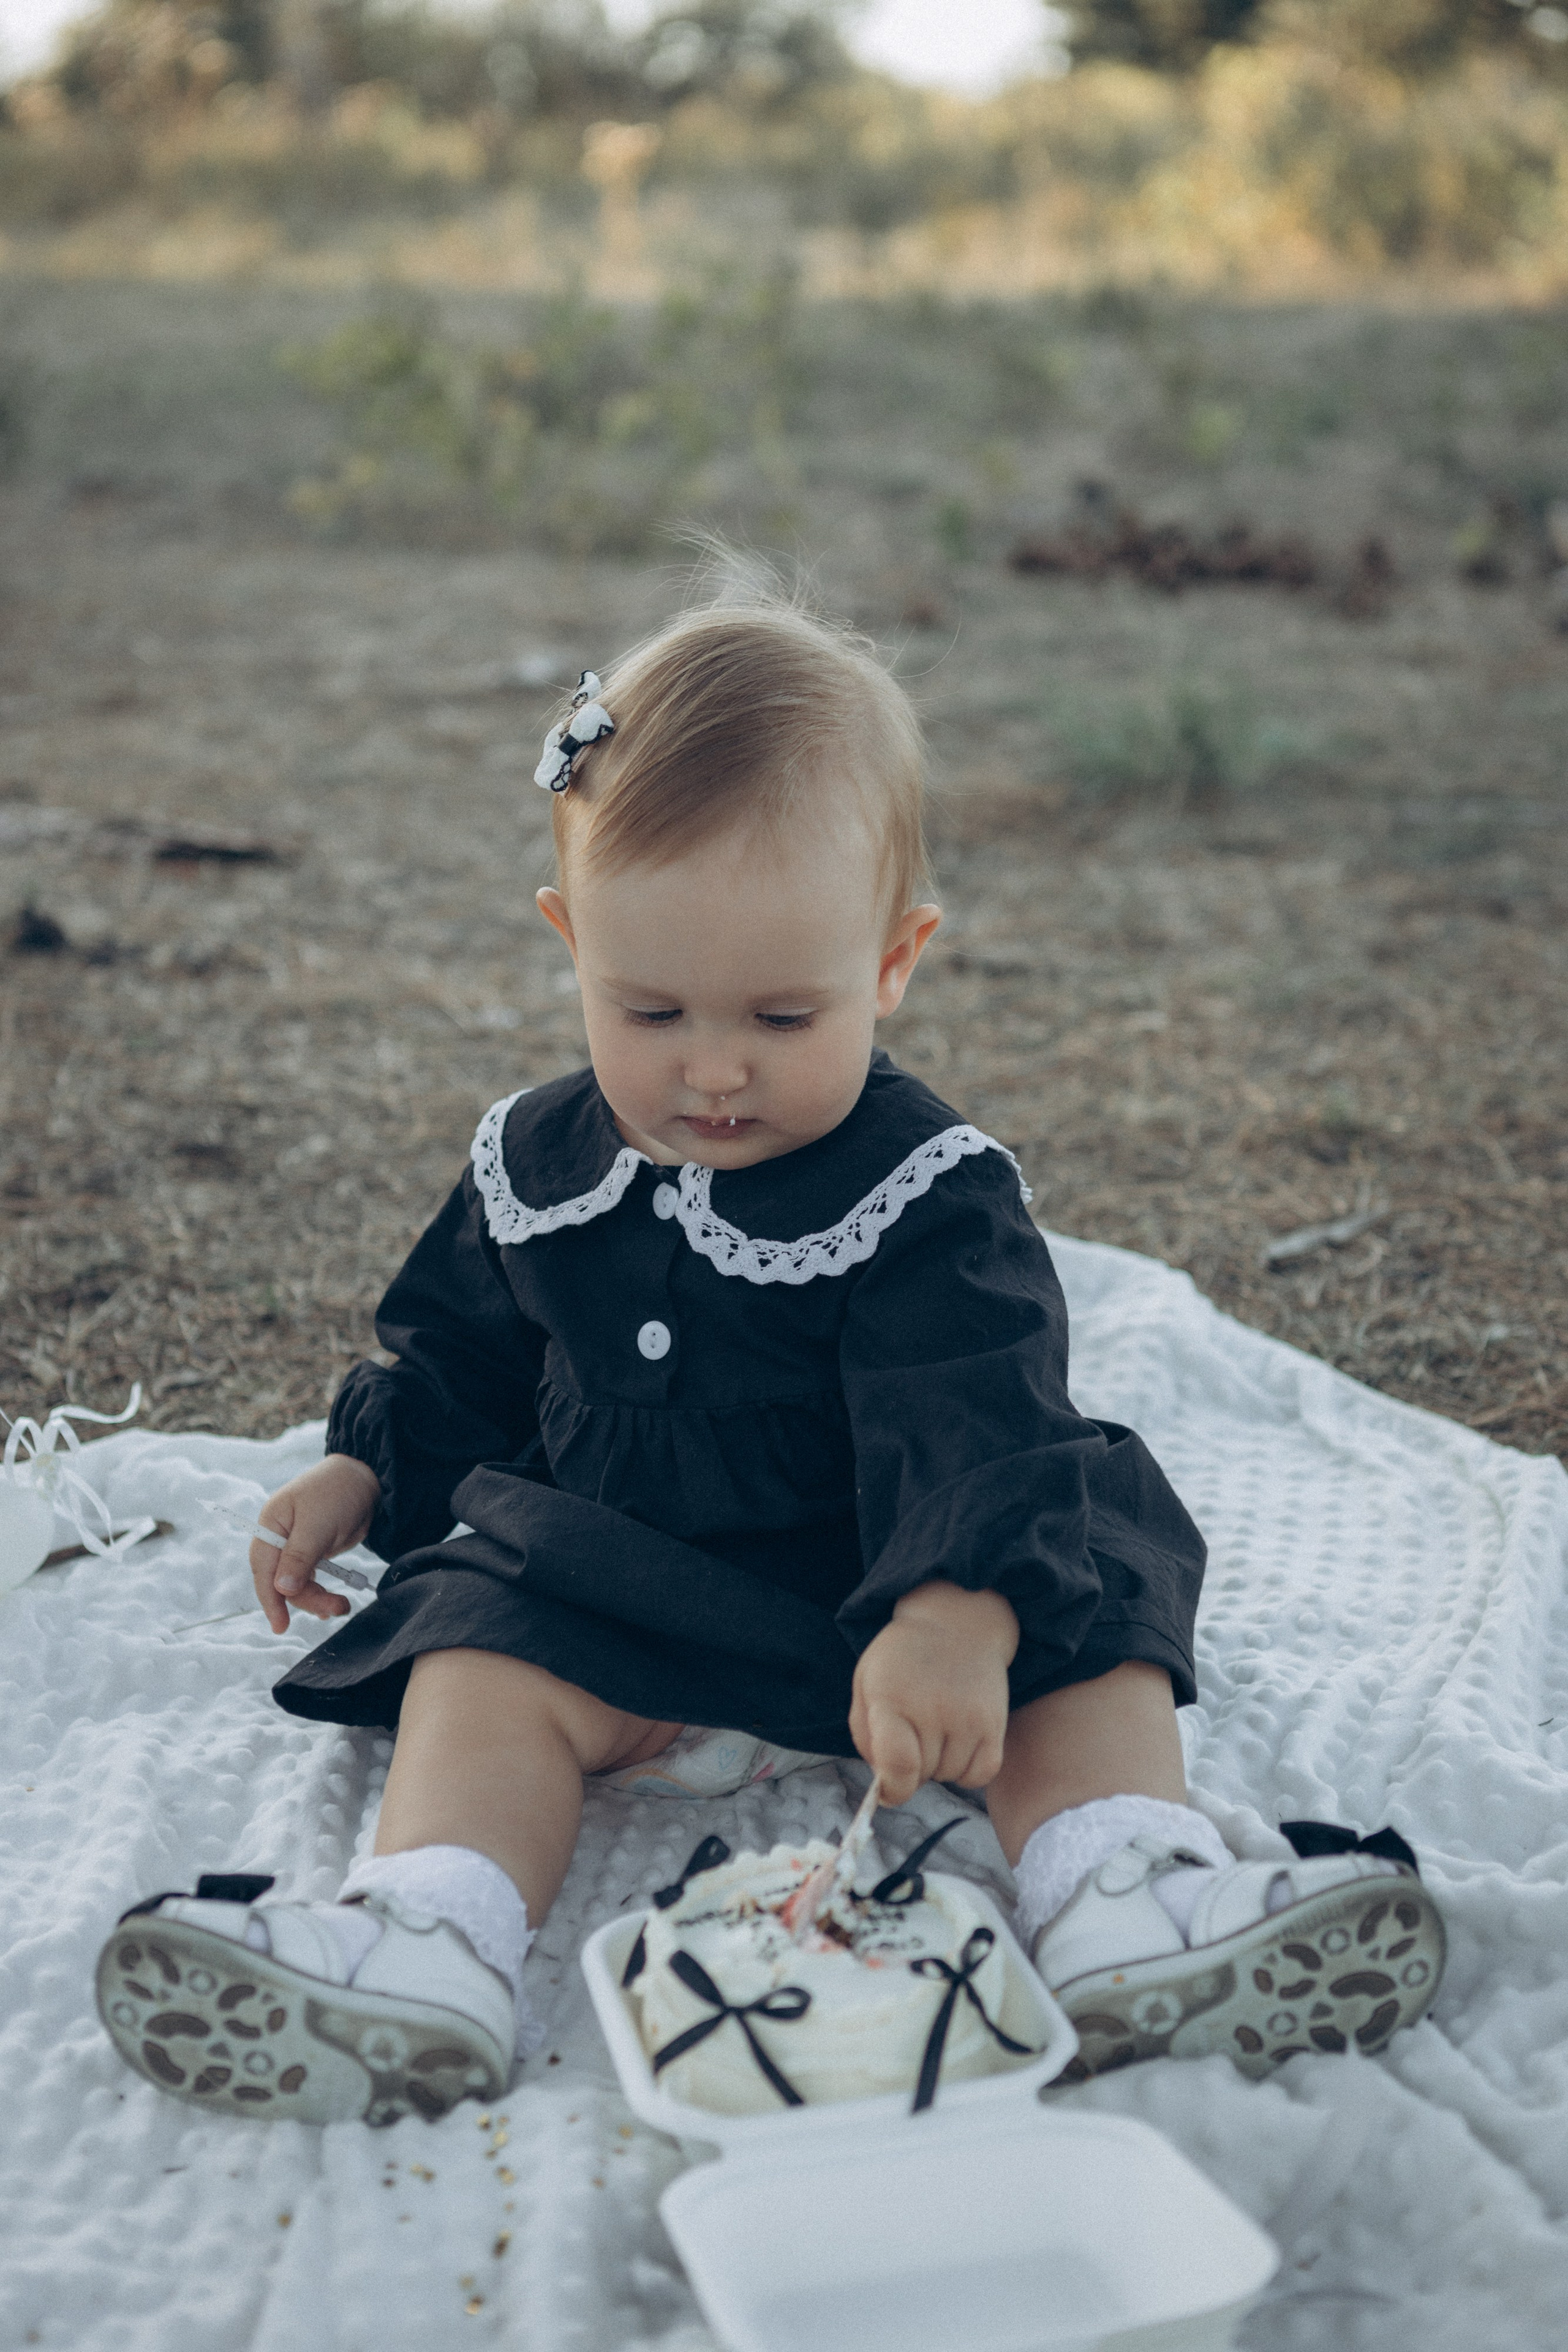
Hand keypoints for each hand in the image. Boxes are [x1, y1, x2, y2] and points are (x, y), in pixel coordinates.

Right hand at [250, 1455, 381, 1634]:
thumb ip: (299, 1557)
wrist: (366, 1479)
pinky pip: (309, 1580)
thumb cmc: (337, 1493)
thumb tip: (282, 1589)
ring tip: (341, 1606)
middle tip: (332, 1609)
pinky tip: (334, 1601)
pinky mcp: (312, 1553)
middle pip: (280, 1581)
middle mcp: (278, 1537)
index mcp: (271, 1525)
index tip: (280, 1624)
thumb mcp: (318, 1525)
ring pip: (296, 1584)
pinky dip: (320, 1592)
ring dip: (316, 1598)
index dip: (270, 1598)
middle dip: (304, 1598)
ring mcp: (295, 1546)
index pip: (263, 1568)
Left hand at [848, 1581, 1018, 1805]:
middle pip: (921, 1775)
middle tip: (913, 1733)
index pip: (897, 1765)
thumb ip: (865, 1736)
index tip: (889, 1790)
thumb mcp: (867, 1682)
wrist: (957, 1623)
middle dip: (911, 1767)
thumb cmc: (903, 1658)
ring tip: (935, 1729)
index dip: (892, 1789)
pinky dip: (967, 1771)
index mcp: (891, 1700)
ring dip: (938, 1766)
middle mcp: (932, 1711)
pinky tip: (958, 1746)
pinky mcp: (993, 1724)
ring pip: (949, 1776)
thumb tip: (884, 1785)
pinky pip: (980, 1775)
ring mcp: (966, 1718)